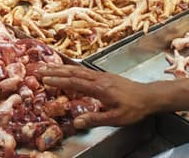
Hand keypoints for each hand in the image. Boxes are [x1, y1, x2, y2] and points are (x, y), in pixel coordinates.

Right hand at [39, 65, 161, 128]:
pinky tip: (69, 69)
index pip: (74, 82)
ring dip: (62, 68)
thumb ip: (95, 119)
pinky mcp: (105, 76)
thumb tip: (76, 122)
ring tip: (49, 66)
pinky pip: (85, 70)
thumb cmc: (134, 108)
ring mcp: (102, 76)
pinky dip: (73, 68)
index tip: (44, 79)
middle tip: (40, 68)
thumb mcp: (115, 118)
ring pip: (78, 69)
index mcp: (99, 88)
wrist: (149, 96)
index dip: (58, 80)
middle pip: (73, 72)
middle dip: (55, 70)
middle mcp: (99, 79)